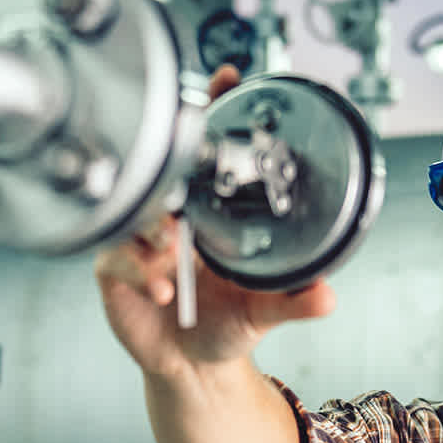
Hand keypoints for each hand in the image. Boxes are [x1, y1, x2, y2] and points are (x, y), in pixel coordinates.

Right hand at [94, 66, 336, 379]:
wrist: (191, 366)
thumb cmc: (225, 324)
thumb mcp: (264, 310)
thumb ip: (293, 301)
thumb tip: (328, 295)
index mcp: (208, 212)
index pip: (208, 151)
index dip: (214, 110)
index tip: (228, 76)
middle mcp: (171, 218)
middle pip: (165, 171)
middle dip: (171, 163)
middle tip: (183, 178)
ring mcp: (139, 241)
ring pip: (137, 215)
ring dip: (154, 228)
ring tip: (172, 248)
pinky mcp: (113, 269)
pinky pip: (118, 258)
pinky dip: (140, 270)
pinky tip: (162, 290)